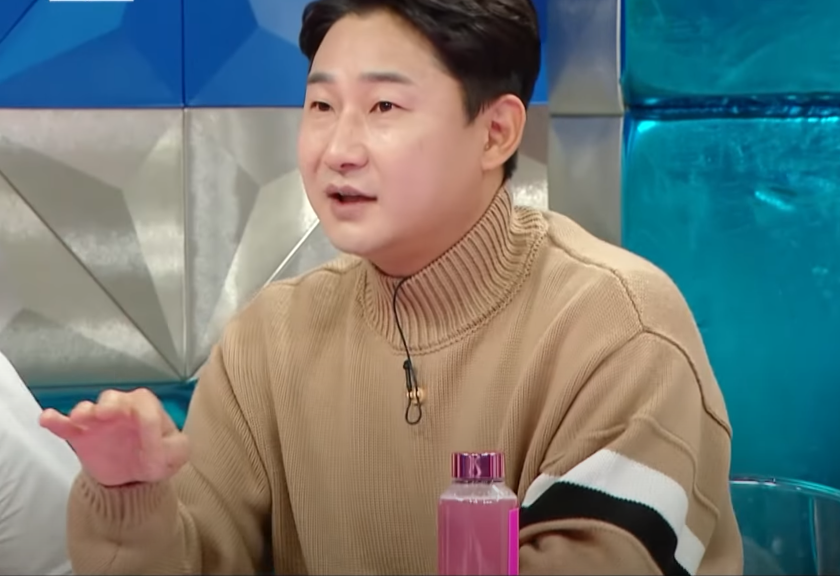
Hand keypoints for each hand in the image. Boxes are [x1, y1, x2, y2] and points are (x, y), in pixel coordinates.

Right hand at [39, 388, 188, 486]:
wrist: (134, 476)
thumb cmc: (159, 455)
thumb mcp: (177, 453)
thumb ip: (175, 447)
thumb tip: (158, 445)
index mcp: (147, 408)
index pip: (145, 405)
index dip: (147, 421)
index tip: (147, 440)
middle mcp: (121, 409)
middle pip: (114, 399)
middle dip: (109, 404)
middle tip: (103, 413)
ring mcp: (98, 422)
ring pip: (88, 408)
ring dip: (84, 411)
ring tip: (80, 418)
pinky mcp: (80, 436)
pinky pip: (64, 425)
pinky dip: (55, 420)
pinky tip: (47, 418)